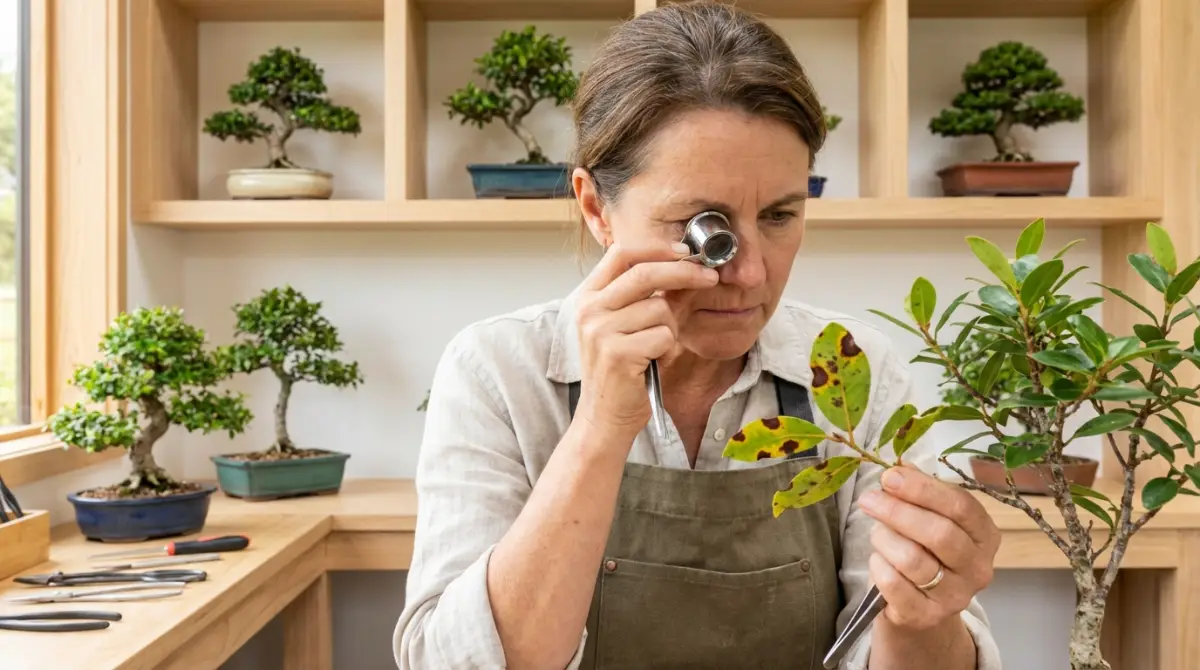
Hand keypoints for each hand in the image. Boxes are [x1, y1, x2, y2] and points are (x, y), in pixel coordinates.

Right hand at [574, 240, 718, 438]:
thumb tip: (687, 266)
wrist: (604, 416)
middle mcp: (589, 310)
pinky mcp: (617, 354)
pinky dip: (667, 348)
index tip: (686, 251)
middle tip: (710, 277)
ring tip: (655, 347)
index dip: (658, 248)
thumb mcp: (626, 325)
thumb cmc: (620, 370)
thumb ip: (647, 295)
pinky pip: (664, 336)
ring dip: (671, 327)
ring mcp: (600, 331)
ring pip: (660, 308)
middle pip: (645, 272)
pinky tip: (652, 362)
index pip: (622, 253)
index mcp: (588, 296)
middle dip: (684, 272)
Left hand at [858, 465, 1000, 631]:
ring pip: (913, 559)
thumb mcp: (930, 519)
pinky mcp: (926, 616)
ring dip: (885, 539)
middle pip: (939, 533)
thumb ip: (919, 492)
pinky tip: (878, 559)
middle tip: (869, 499)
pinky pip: (893, 584)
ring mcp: (955, 596)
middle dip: (898, 511)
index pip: (961, 506)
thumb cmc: (925, 554)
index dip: (923, 489)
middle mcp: (978, 568)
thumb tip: (899, 466)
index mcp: (985, 536)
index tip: (889, 477)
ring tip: (877, 533)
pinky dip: (879, 566)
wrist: (920, 610)